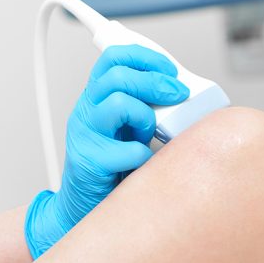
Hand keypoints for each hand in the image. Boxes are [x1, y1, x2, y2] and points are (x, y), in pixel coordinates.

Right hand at [25, 45, 189, 258]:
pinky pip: (130, 150)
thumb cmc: (111, 165)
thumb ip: (145, 105)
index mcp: (96, 96)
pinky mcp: (89, 160)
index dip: (144, 56)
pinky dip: (145, 157)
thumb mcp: (128, 126)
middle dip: (156, 82)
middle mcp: (86, 109)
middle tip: (177, 94)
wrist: (82, 205)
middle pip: (118, 75)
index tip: (169, 69)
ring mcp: (84, 134)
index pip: (113, 57)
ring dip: (146, 117)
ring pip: (120, 103)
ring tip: (148, 135)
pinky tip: (142, 164)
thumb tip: (181, 91)